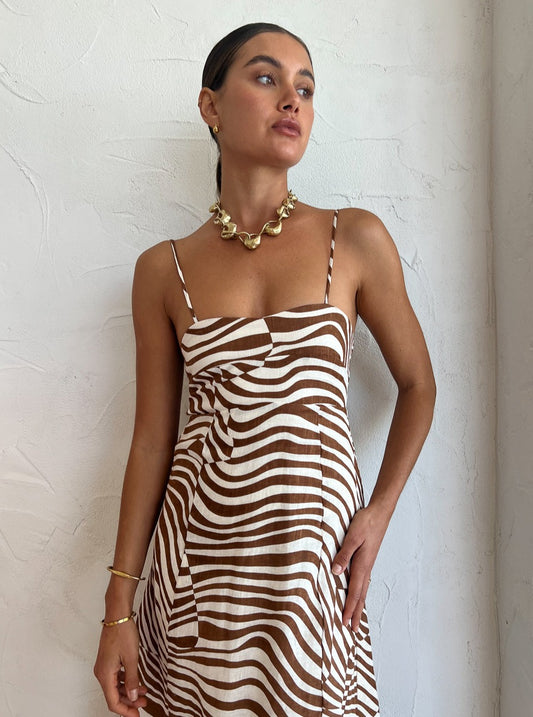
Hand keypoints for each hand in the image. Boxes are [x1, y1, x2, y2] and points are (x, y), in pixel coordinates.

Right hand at [93, 619, 147, 715]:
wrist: (118, 615)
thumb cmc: (123, 633)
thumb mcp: (132, 658)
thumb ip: (132, 679)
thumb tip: (133, 696)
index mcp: (105, 675)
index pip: (113, 702)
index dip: (125, 711)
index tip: (137, 715)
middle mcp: (101, 673)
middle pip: (113, 696)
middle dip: (129, 702)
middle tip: (144, 704)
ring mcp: (104, 666)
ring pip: (115, 687)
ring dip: (128, 691)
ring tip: (144, 693)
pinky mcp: (108, 660)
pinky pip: (116, 677)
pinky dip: (126, 681)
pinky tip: (137, 681)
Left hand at [331, 505, 389, 631]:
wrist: (379, 512)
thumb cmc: (365, 522)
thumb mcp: (352, 536)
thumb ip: (344, 553)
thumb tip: (336, 572)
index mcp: (362, 564)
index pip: (355, 592)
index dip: (349, 608)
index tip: (345, 624)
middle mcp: (366, 567)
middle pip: (360, 595)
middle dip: (355, 613)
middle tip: (352, 630)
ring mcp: (368, 563)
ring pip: (363, 589)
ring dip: (358, 604)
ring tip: (356, 618)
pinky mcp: (368, 558)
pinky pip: (363, 580)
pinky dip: (360, 592)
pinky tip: (358, 593)